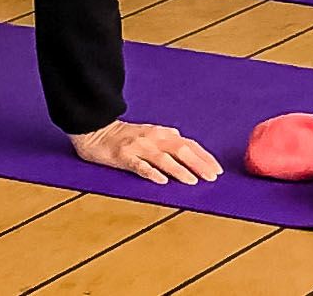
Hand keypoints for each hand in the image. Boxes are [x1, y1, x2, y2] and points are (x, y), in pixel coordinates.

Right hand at [71, 119, 221, 183]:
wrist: (95, 130)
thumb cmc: (124, 135)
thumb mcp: (149, 133)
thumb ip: (167, 139)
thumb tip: (184, 142)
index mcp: (161, 133)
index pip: (189, 144)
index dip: (204, 157)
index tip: (217, 170)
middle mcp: (152, 137)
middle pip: (180, 150)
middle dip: (198, 164)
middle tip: (212, 177)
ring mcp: (138, 147)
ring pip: (163, 158)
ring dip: (179, 170)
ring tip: (192, 181)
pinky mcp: (123, 156)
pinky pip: (139, 165)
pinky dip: (151, 173)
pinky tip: (161, 181)